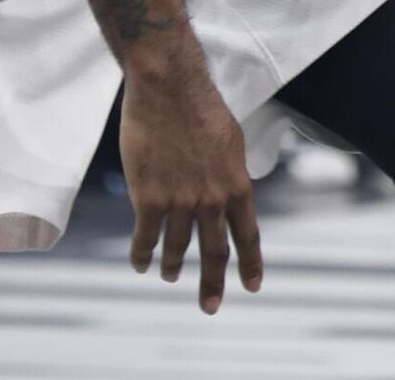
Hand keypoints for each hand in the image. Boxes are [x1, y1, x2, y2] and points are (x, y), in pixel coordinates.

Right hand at [121, 65, 263, 315]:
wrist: (169, 87)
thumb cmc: (202, 107)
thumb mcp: (232, 141)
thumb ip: (231, 174)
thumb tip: (231, 196)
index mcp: (237, 183)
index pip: (247, 233)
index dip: (250, 262)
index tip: (252, 286)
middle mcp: (211, 199)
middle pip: (214, 251)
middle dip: (212, 282)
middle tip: (211, 306)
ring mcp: (179, 201)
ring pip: (176, 248)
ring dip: (172, 266)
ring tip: (169, 276)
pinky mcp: (147, 198)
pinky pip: (144, 239)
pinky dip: (142, 255)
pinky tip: (141, 263)